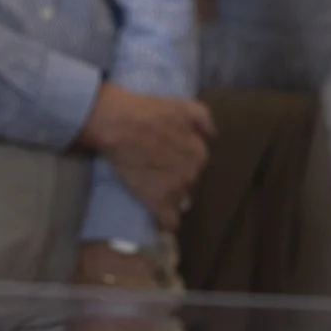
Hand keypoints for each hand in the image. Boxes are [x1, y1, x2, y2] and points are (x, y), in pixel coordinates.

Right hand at [77, 84, 212, 229]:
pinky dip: (167, 223)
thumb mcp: (185, 107)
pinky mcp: (157, 201)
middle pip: (189, 183)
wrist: (119, 124)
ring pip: (180, 202)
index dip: (183, 164)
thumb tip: (212, 136)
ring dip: (172, 200)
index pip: (197, 166)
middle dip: (178, 180)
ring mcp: (176, 189)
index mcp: (200, 153)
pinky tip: (162, 224)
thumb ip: (204, 120)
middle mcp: (192, 173)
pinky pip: (169, 221)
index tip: (170, 162)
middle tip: (159, 174)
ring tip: (156, 194)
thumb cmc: (150, 112)